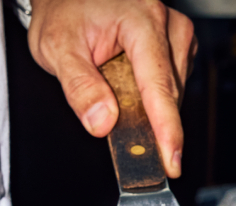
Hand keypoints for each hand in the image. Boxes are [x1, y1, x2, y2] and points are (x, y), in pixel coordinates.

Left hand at [27, 0, 196, 177]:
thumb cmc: (65, 10)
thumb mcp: (55, 46)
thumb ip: (78, 87)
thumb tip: (103, 122)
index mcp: (142, 21)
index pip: (158, 86)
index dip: (165, 129)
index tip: (170, 161)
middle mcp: (169, 26)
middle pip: (168, 94)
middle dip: (145, 117)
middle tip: (109, 115)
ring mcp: (178, 35)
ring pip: (173, 93)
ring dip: (146, 102)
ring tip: (114, 79)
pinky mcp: (180, 46)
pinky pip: (172, 85)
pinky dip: (151, 93)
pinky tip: (129, 77)